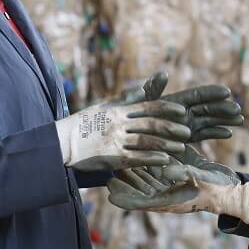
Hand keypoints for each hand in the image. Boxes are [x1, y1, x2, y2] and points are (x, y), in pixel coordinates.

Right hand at [55, 96, 190, 171]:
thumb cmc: (83, 124)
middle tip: (188, 132)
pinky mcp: (112, 157)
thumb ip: (126, 99)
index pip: (148, 106)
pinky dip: (152, 158)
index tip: (182, 111)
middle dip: (171, 127)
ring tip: (181, 147)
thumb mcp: (103, 107)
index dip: (167, 108)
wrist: (61, 143)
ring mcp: (115, 140)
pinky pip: (136, 158)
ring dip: (166, 144)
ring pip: (147, 141)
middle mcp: (118, 123)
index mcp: (118, 110)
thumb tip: (144, 88)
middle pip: (151, 123)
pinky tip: (165, 160)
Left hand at [107, 147, 248, 221]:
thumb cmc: (218, 189)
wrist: (232, 190)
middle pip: (138, 190)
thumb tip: (165, 169)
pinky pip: (157, 171)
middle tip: (107, 173)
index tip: (109, 192)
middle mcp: (166, 194)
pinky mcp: (176, 175)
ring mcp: (170, 185)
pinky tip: (138, 153)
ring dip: (133, 173)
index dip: (124, 197)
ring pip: (145, 180)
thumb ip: (183, 174)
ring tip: (117, 163)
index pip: (139, 202)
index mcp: (168, 201)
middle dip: (123, 182)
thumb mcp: (201, 180)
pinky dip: (148, 165)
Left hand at [118, 71, 244, 141]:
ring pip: (208, 121)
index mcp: (173, 102)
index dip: (211, 93)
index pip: (196, 95)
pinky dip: (214, 133)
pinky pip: (201, 135)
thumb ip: (151, 91)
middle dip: (222, 108)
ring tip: (240, 119)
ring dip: (224, 120)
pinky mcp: (183, 141)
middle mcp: (181, 113)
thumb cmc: (126, 119)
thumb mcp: (137, 103)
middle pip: (206, 108)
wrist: (121, 140)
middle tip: (237, 109)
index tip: (226, 91)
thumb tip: (163, 73)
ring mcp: (183, 126)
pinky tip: (227, 132)